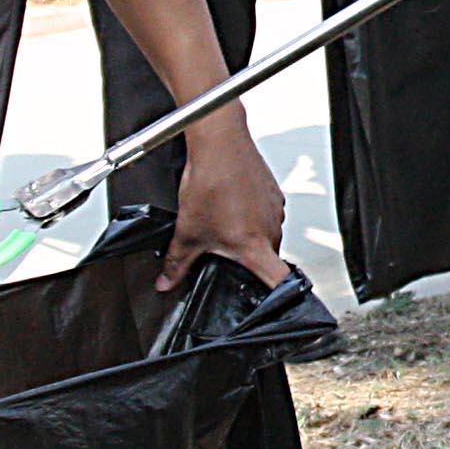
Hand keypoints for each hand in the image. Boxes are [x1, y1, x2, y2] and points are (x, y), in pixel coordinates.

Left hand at [167, 113, 289, 288]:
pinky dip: (252, 214)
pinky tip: (231, 205)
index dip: (283, 298)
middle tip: (226, 251)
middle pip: (270, 258)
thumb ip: (177, 263)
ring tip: (225, 222)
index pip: (281, 282)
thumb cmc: (210, 181)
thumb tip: (166, 282)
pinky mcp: (273, 191)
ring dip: (250, 234)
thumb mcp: (187, 231)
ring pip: (267, 233)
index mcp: (255, 245)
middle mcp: (272, 228)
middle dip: (249, 259)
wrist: (219, 142)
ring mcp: (275, 208)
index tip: (280, 306)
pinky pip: (267, 213)